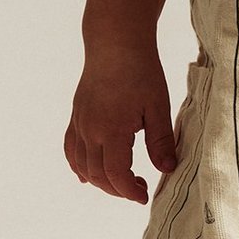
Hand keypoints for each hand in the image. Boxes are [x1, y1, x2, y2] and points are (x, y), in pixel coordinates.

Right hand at [64, 44, 177, 203]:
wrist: (115, 42)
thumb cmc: (140, 71)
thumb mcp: (158, 106)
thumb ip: (161, 141)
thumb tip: (167, 169)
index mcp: (111, 130)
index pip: (115, 175)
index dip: (129, 191)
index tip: (144, 196)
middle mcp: (90, 130)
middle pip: (97, 175)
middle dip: (117, 189)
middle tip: (139, 188)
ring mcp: (80, 122)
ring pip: (81, 165)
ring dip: (99, 180)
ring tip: (121, 182)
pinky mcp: (76, 115)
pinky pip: (71, 148)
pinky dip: (78, 165)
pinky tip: (87, 175)